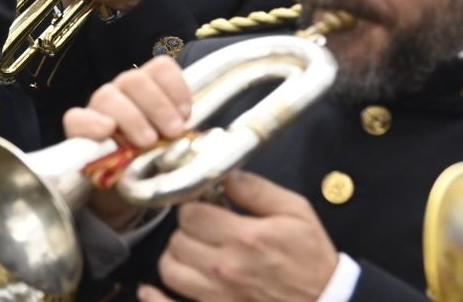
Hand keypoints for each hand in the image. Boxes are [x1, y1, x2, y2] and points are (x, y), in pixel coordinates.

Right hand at [62, 55, 191, 228]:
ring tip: (146, 142)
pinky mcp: (77, 130)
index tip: (187, 114)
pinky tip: (107, 131)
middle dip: (157, 105)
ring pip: (108, 95)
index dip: (175, 86)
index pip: (160, 67)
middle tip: (171, 131)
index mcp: (150, 90)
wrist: (127, 190)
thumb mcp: (178, 149)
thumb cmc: (156, 163)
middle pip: (135, 79)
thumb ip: (190, 139)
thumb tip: (211, 139)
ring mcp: (98, 109)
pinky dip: (91, 122)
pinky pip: (76, 117)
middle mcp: (123, 92)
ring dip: (132, 117)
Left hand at [140, 171, 339, 301]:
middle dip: (187, 230)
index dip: (194, 206)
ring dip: (177, 259)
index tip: (204, 208)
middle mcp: (226, 269)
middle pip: (177, 239)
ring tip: (193, 254)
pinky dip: (155, 299)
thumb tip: (223, 174)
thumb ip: (256, 190)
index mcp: (245, 238)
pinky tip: (150, 290)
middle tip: (204, 231)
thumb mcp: (296, 214)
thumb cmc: (312, 260)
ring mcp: (218, 297)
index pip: (190, 212)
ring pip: (170, 270)